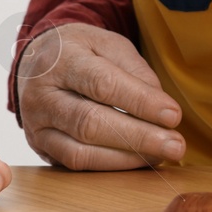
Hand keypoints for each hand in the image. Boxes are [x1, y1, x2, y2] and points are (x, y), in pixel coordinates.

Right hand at [17, 23, 185, 170]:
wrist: (38, 60)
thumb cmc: (84, 51)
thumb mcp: (111, 45)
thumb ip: (136, 72)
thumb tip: (161, 109)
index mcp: (62, 59)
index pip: (103, 84)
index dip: (141, 103)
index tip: (174, 116)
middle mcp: (41, 94)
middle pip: (90, 123)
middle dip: (139, 137)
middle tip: (176, 146)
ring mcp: (36, 124)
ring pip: (79, 151)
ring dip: (126, 158)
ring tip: (160, 155)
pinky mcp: (39, 145)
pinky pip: (74, 163)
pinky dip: (109, 166)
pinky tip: (137, 160)